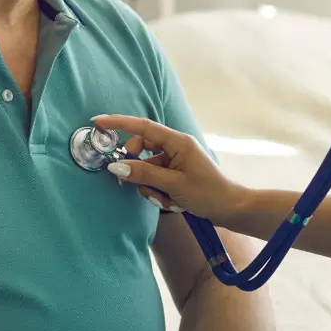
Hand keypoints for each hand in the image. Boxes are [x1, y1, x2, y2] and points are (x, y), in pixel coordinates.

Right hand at [93, 115, 250, 223]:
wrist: (232, 209)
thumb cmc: (208, 193)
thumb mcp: (173, 185)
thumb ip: (144, 174)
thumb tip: (116, 166)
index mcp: (177, 142)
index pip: (143, 127)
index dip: (119, 123)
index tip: (98, 122)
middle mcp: (176, 147)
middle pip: (142, 150)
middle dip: (137, 170)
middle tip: (137, 186)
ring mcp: (176, 161)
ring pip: (147, 169)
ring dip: (151, 188)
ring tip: (168, 201)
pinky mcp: (177, 174)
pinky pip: (156, 179)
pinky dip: (159, 192)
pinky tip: (173, 204)